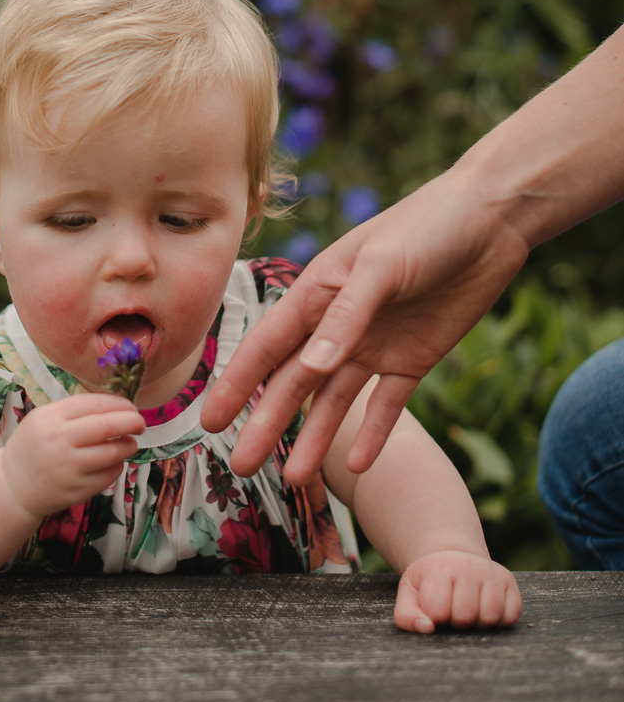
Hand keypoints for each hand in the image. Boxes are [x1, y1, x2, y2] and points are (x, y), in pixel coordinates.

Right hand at [1, 393, 143, 518]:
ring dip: (128, 446)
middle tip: (141, 423)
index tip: (131, 406)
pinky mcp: (75, 491)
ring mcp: (67, 468)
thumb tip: (117, 406)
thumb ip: (74, 411)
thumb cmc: (34, 446)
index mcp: (50, 418)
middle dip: (132, 422)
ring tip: (130, 443)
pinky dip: (118, 466)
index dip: (120, 404)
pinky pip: (108, 476)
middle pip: (106, 426)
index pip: (95, 404)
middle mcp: (58, 441)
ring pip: (112, 453)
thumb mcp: (43, 419)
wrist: (12, 485)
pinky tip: (115, 462)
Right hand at [201, 168, 529, 485]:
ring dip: (314, 438)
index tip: (209, 421)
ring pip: (334, 402)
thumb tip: (310, 366)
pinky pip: (388, 406)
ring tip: (293, 480)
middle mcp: (339, 325)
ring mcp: (375, 345)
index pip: (267, 347)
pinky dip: (373, 435)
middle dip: (266, 423)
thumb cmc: (427, 226)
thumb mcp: (381, 265)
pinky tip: (356, 466)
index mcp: (318, 293)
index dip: (236, 384)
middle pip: (293, 382)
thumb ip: (347, 315)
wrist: (491, 221)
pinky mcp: (413, 359)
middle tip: (240, 465)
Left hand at [393, 550, 521, 633]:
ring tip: (467, 610)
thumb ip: (407, 616)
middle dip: (456, 621)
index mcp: (440, 569)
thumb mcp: (409, 594)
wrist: (452, 557)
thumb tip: (426, 628)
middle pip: (465, 616)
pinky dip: (499, 621)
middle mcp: (468, 566)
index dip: (435, 616)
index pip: (438, 611)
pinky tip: (484, 609)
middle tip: (451, 609)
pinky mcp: (509, 581)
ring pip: (490, 616)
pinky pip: (511, 615)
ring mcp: (491, 573)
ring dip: (478, 623)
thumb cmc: (430, 582)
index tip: (434, 606)